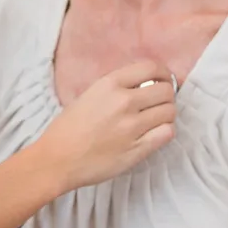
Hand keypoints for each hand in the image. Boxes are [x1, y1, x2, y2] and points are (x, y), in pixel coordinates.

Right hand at [34, 60, 176, 191]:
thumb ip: (114, 88)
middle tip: (158, 103)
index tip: (162, 79)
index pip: (151, 67)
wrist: (57, 159)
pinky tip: (154, 133)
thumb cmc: (67, 129)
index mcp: (108, 84)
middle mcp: (123, 101)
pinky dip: (165, 131)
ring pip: (170, 112)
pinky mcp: (138, 149)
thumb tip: (141, 85)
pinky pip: (167, 133)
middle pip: (165, 90)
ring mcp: (132, 126)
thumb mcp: (87, 95)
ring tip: (155, 119)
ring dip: (166, 114)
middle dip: (166, 95)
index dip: (162, 73)